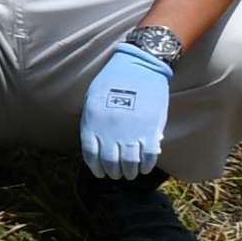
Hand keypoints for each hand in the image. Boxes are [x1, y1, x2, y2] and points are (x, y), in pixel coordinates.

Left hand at [80, 39, 174, 177]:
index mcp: (93, 123)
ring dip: (130, 171)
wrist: (139, 67)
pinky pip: (148, 156)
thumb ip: (92, 121)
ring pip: (129, 163)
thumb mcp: (93, 99)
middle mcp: (110, 130)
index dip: (95, 167)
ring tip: (130, 173)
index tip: (100, 172)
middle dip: (113, 172)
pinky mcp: (150, 129)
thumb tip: (94, 143)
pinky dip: (147, 165)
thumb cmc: (112, 80)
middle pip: (110, 162)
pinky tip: (145, 167)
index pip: (91, 154)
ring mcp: (131, 131)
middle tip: (116, 174)